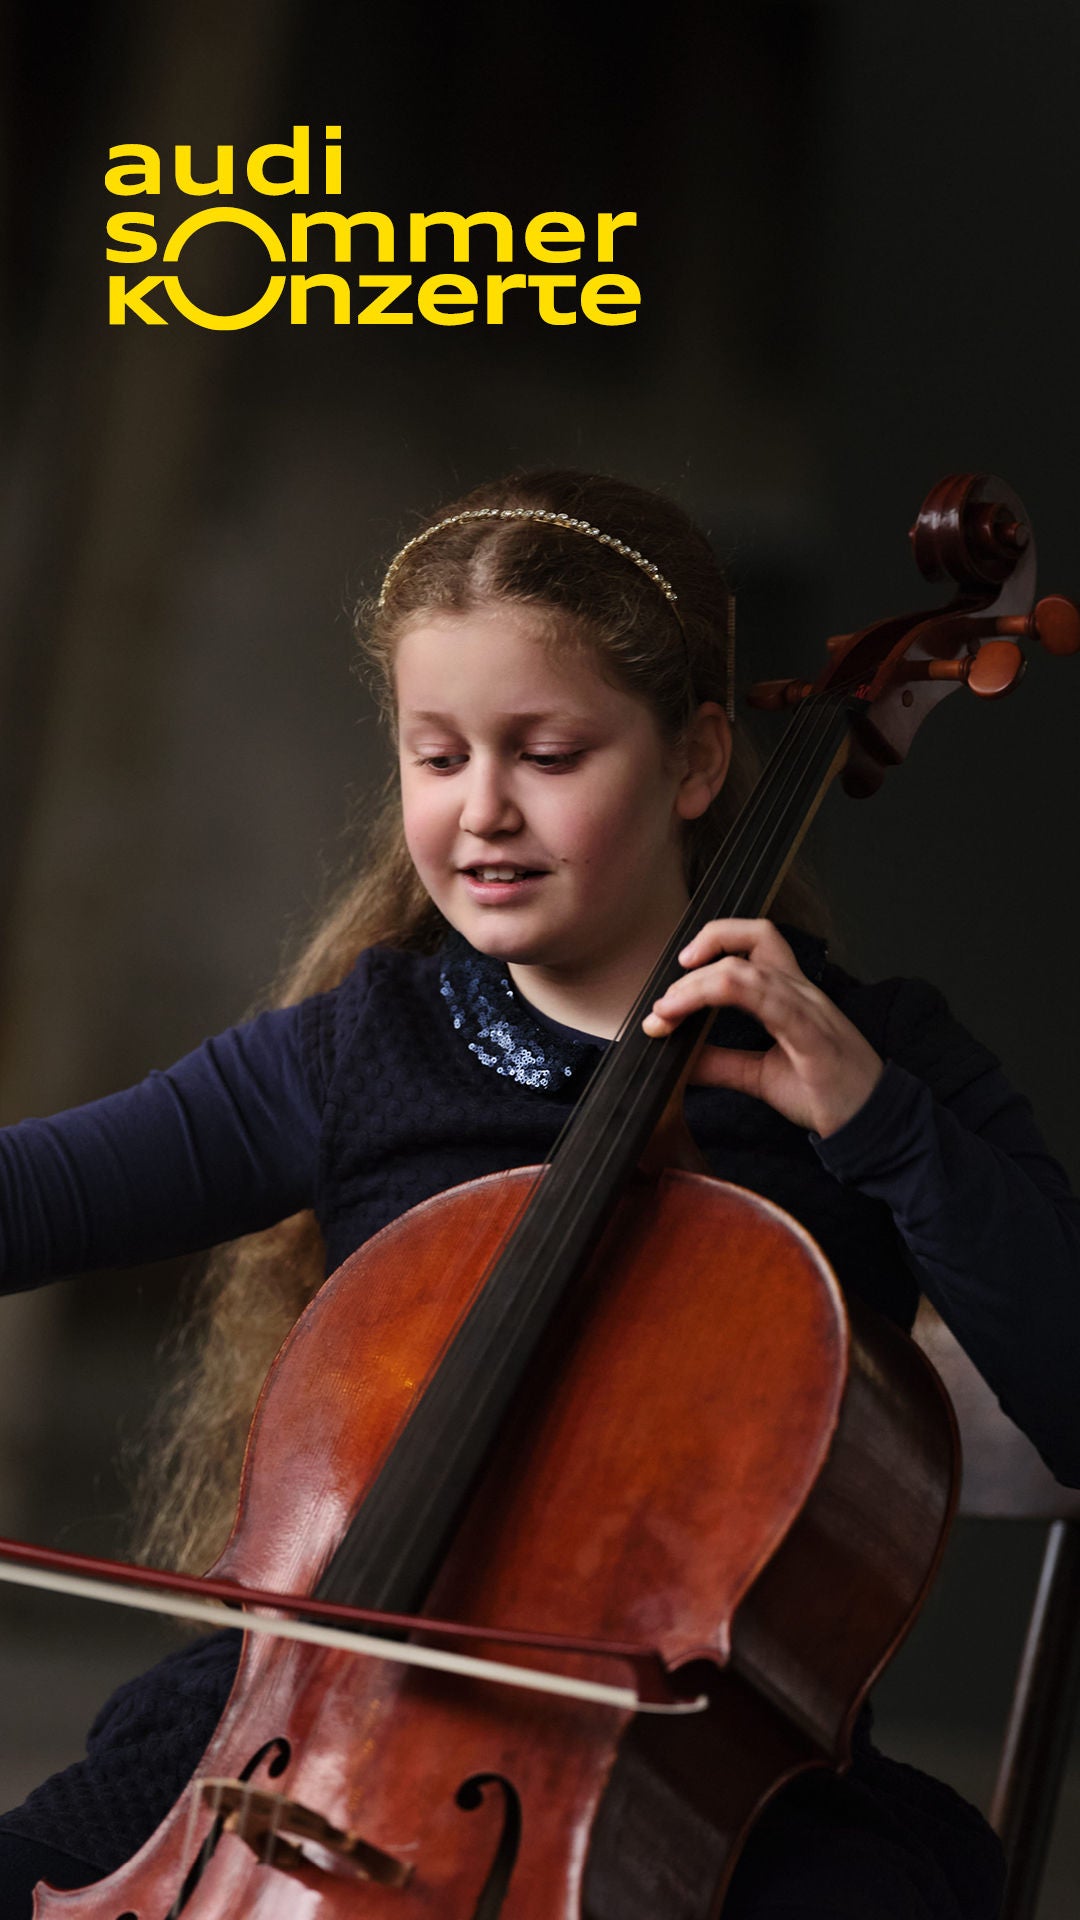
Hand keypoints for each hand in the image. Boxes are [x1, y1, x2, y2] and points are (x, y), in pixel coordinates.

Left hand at [641, 919, 883, 1137]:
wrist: (872, 1124)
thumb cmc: (824, 1093)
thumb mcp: (759, 1076)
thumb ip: (720, 1063)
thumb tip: (677, 1058)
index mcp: (792, 994)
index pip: (756, 941)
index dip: (714, 941)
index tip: (678, 972)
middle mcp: (801, 992)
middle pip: (756, 936)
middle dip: (701, 955)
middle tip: (664, 999)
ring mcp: (809, 1011)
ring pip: (751, 971)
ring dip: (699, 986)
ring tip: (668, 1010)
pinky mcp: (813, 1037)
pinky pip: (772, 1003)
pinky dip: (727, 999)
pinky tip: (696, 1017)